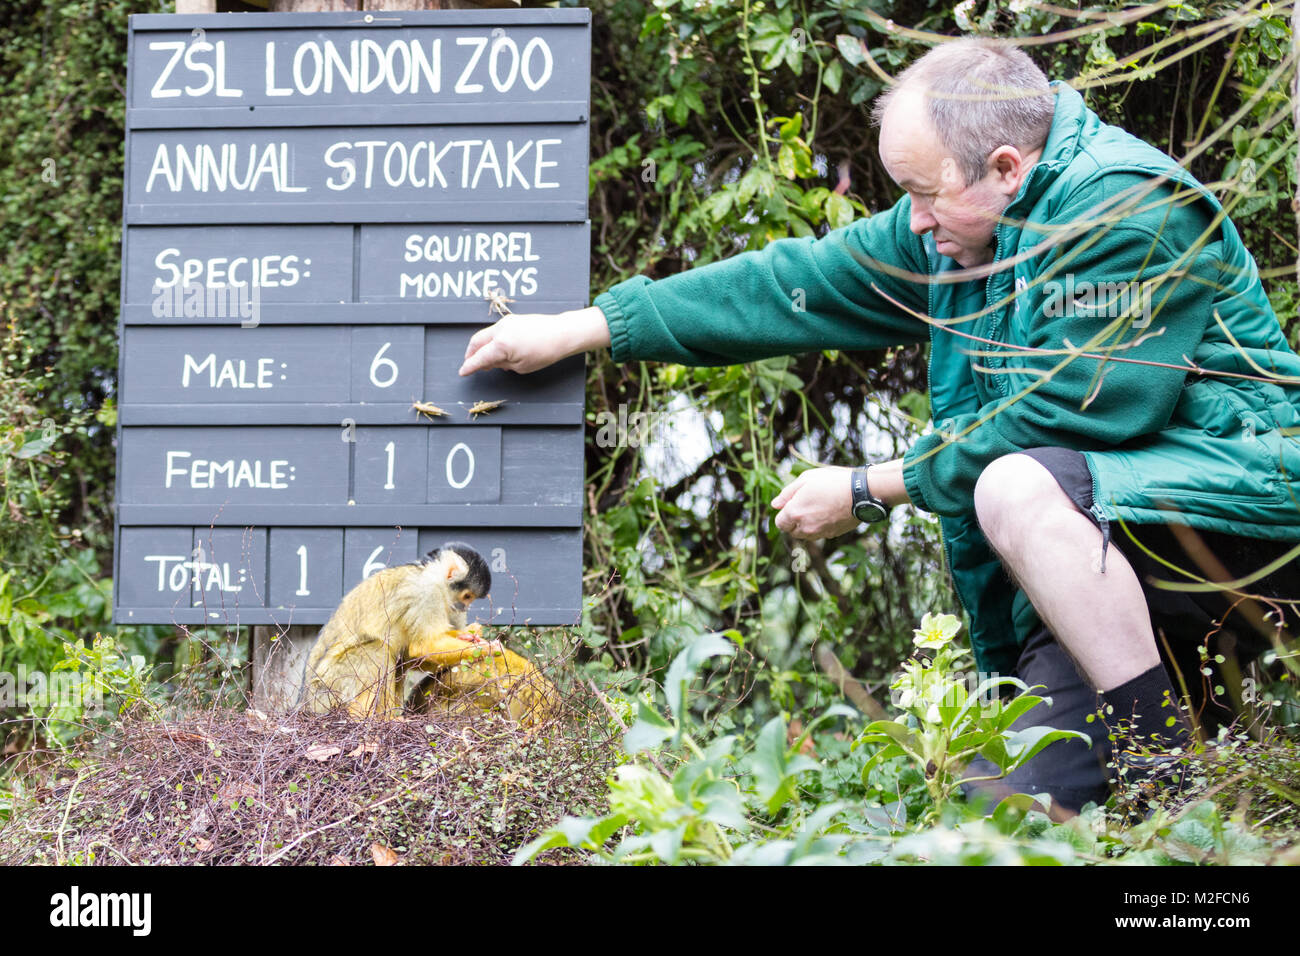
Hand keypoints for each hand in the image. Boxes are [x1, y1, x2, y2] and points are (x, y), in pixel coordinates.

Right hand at [459, 307, 609, 375]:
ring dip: (481, 347)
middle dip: (471, 355)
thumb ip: (502, 364)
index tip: (463, 372)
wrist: (562, 333)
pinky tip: (497, 350)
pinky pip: (494, 331)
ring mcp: (505, 322)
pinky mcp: (511, 319)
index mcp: (501, 345)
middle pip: (476, 342)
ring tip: (487, 361)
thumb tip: (492, 363)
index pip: (479, 357)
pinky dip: (491, 341)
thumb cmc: (545, 351)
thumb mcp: (521, 366)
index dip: (469, 366)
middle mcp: (500, 330)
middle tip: (472, 366)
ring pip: (484, 335)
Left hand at [771, 466, 860, 539]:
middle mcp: (805, 527)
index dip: (783, 513)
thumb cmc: (833, 481)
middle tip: (805, 504)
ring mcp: (820, 533)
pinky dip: (819, 527)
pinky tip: (828, 513)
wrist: (861, 492)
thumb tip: (775, 505)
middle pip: (791, 531)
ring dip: (806, 525)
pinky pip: (819, 534)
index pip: (780, 523)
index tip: (792, 504)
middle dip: (794, 521)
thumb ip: (787, 493)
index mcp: (795, 512)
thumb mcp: (806, 479)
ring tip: (817, 508)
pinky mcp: (832, 534)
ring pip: (805, 535)